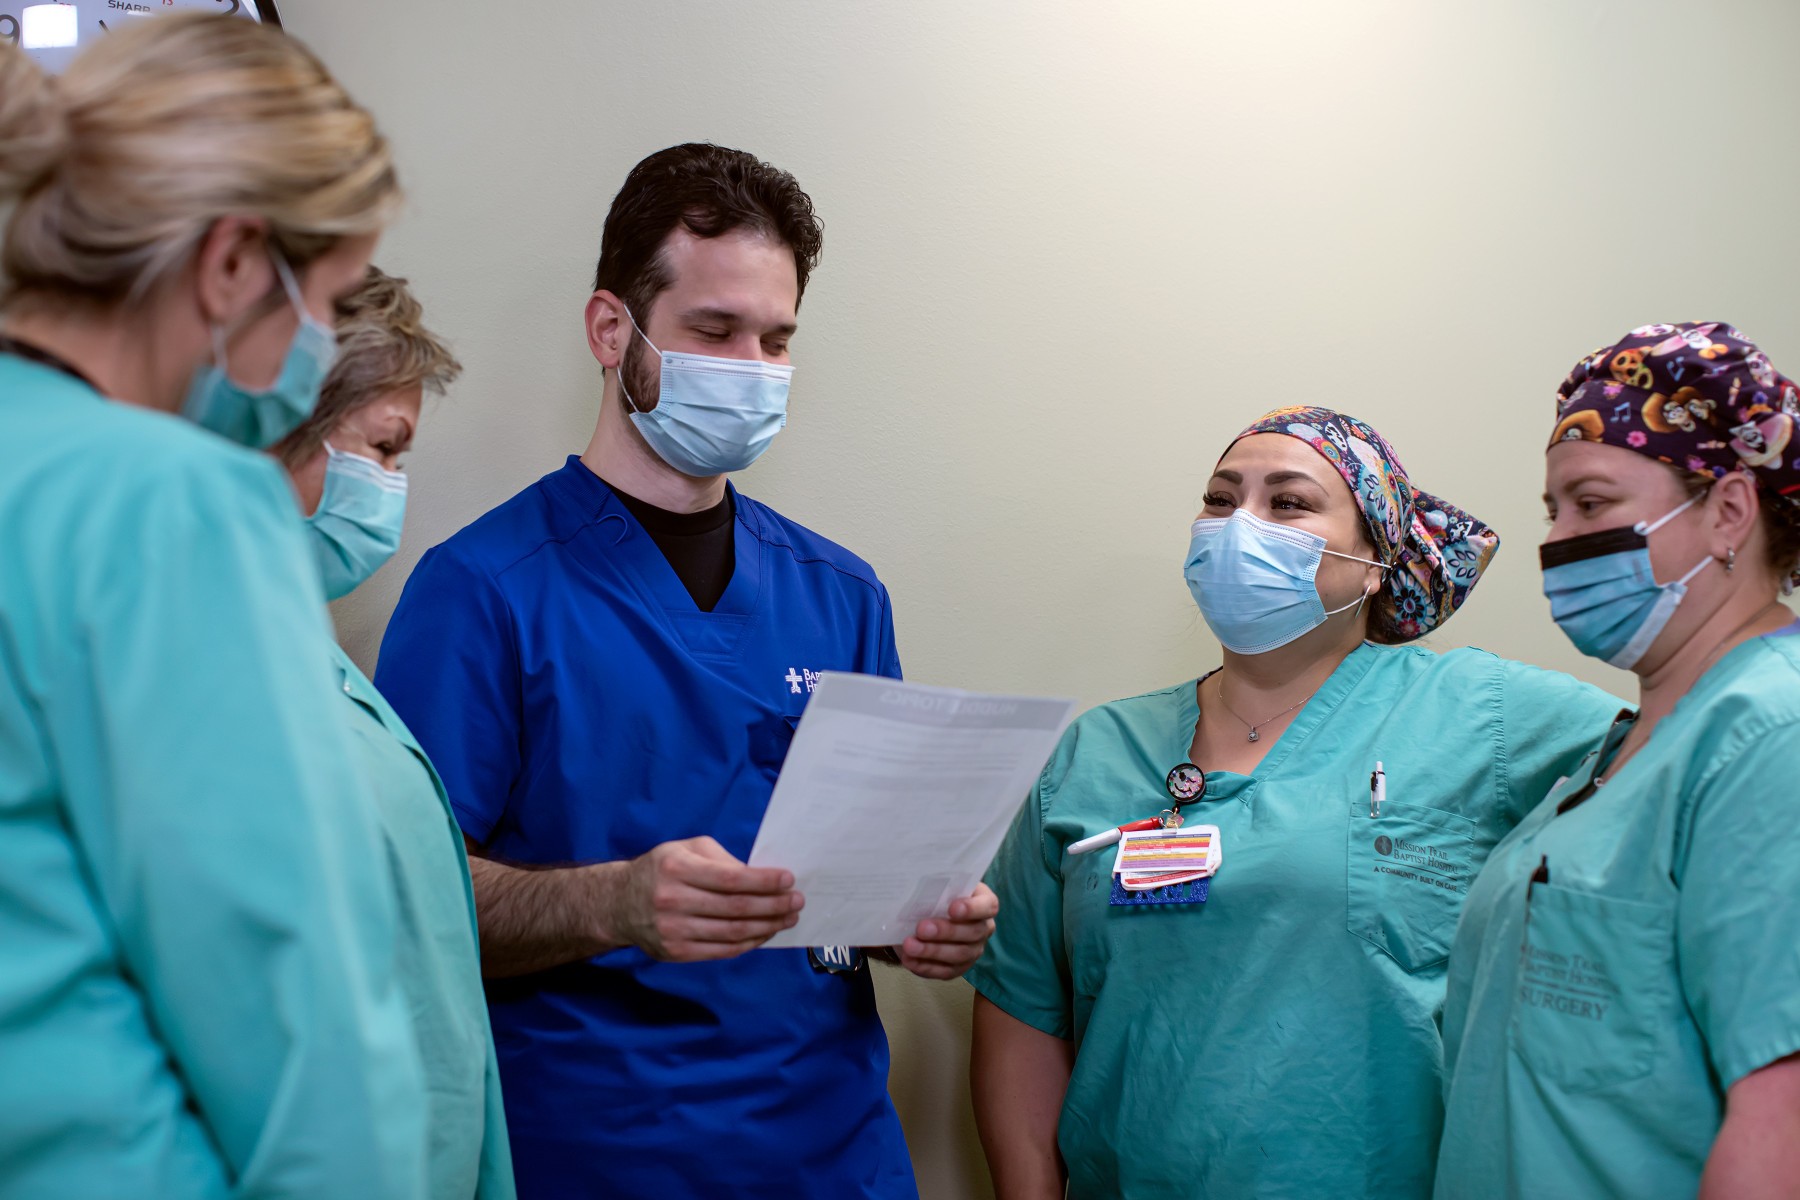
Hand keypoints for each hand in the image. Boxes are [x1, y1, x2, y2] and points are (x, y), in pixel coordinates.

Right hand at [613, 837, 802, 961]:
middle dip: (773, 906)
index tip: (789, 880)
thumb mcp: (687, 850)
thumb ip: (722, 860)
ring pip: (732, 933)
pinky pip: (722, 951)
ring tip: (787, 918)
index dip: (764, 881)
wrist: (619, 904)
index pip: (730, 879)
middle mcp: (673, 900)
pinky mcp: (675, 952)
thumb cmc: (662, 870)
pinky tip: (764, 933)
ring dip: (767, 927)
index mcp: (677, 868)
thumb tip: (761, 877)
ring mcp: (673, 930)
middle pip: (736, 908)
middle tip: (796, 902)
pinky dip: (749, 943)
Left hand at [898, 883, 998, 979]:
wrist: (924, 916)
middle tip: (922, 928)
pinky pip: (945, 971)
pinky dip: (925, 966)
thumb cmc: (935, 896)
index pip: (988, 906)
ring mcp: (973, 950)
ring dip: (932, 951)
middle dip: (946, 931)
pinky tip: (909, 959)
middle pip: (973, 933)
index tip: (952, 908)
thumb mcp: (938, 887)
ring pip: (959, 955)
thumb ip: (936, 887)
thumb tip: (918, 889)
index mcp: (984, 903)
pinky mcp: (959, 967)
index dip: (973, 908)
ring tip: (909, 945)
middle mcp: (984, 928)